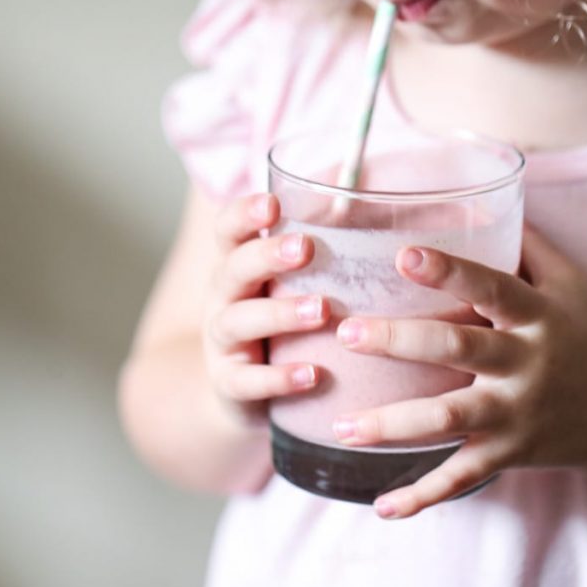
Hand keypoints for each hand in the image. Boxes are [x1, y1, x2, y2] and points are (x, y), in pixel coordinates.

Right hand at [204, 193, 329, 423]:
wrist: (239, 391)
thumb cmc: (277, 321)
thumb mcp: (287, 282)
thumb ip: (316, 248)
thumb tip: (364, 195)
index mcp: (237, 265)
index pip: (228, 230)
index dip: (244, 214)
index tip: (273, 203)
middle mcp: (223, 298)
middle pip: (233, 269)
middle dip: (266, 256)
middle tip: (305, 248)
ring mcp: (222, 342)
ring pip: (239, 321)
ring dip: (280, 313)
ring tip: (321, 310)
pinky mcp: (229, 383)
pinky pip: (247, 381)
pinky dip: (278, 378)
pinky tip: (312, 374)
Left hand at [332, 227, 586, 518]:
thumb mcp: (572, 285)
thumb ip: (529, 245)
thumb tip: (489, 195)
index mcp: (536, 317)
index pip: (491, 287)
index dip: (449, 271)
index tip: (402, 254)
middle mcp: (525, 365)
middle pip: (457, 348)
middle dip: (399, 340)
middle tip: (347, 332)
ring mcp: (517, 415)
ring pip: (448, 420)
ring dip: (392, 425)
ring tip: (340, 426)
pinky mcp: (510, 455)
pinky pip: (462, 478)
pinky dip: (423, 496)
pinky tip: (382, 507)